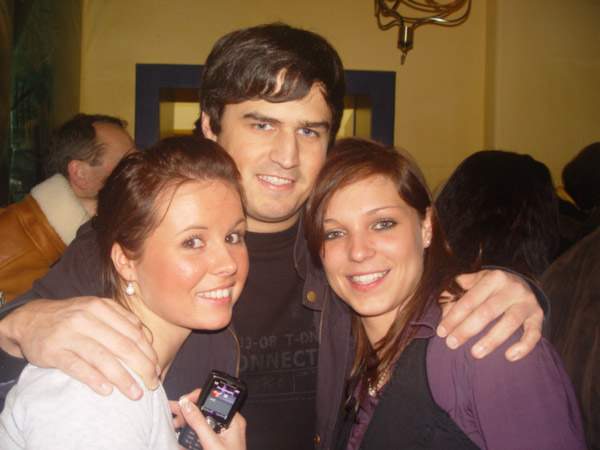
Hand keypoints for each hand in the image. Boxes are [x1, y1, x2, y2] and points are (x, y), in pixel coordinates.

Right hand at [0, 297, 159, 397]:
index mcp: (101, 307)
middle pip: (123, 345)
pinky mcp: (53, 351)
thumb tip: (147, 338)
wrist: (30, 320)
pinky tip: (107, 390)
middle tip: (152, 384)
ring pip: (103, 358)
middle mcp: (86, 318)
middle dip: (142, 367)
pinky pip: (77, 367)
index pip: (134, 332)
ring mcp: (69, 334)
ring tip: (135, 393)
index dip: (148, 352)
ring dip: (123, 378)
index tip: (157, 369)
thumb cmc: (72, 317)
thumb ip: (122, 320)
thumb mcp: (96, 310)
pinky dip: (94, 379)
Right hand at [178, 392, 245, 449]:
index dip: (196, 398)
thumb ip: (198, 423)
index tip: (182, 401)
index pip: (214, 401)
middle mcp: (228, 425)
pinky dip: (189, 433)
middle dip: (188, 411)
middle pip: (205, 410)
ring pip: (201, 422)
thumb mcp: (211, 443)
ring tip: (174, 423)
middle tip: (172, 413)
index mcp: (233, 420)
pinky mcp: (214, 444)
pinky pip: (200, 434)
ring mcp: (221, 435)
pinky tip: (179, 431)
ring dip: (186, 422)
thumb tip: (187, 404)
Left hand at [436, 270, 542, 360]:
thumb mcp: (474, 282)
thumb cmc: (490, 286)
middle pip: (487, 312)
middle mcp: (512, 288)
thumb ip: (456, 293)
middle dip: (467, 330)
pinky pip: (534, 333)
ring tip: (475, 353)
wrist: (522, 282)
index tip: (441, 332)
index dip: (454, 317)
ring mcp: (527, 302)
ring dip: (491, 340)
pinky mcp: (539, 315)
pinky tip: (509, 356)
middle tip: (452, 344)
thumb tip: (445, 313)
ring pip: (509, 323)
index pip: (470, 300)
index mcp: (493, 277)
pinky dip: (523, 346)